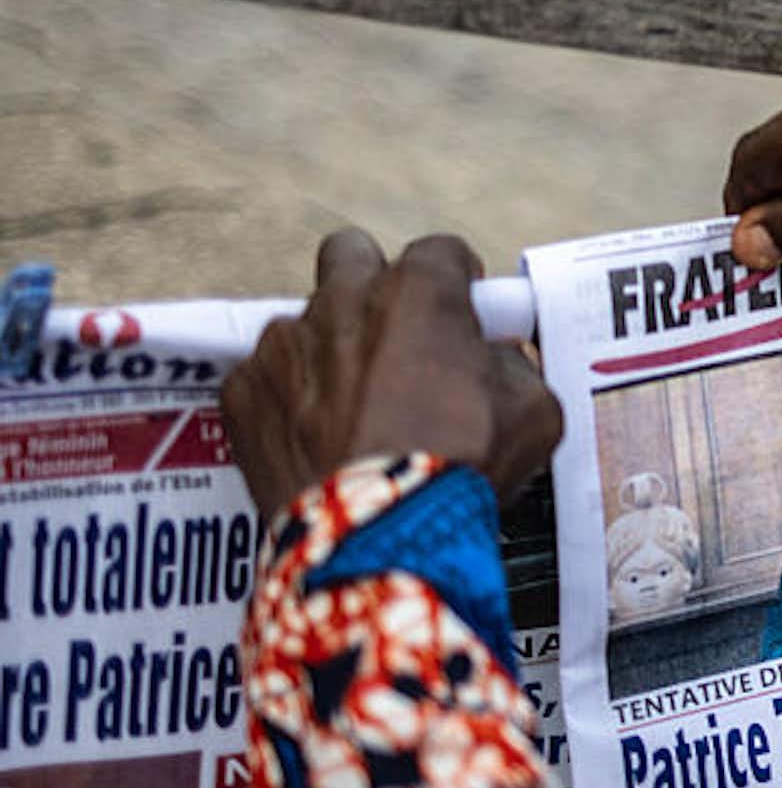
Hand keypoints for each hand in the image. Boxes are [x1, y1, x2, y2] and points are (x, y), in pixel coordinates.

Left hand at [219, 230, 560, 520]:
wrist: (379, 534)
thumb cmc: (459, 466)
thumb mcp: (532, 411)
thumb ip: (514, 367)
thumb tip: (497, 362)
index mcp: (418, 292)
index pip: (441, 252)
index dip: (457, 283)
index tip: (462, 316)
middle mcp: (343, 300)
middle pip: (351, 254)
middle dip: (371, 284)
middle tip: (394, 338)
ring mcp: (284, 344)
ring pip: (304, 323)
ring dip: (328, 350)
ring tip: (352, 408)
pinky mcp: (242, 392)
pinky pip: (264, 381)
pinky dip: (285, 403)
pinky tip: (314, 441)